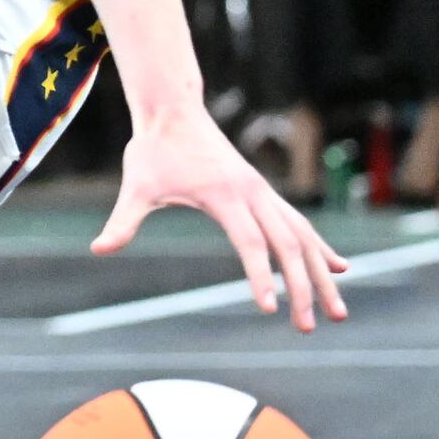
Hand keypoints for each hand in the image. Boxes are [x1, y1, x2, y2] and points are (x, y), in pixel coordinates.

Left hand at [93, 106, 351, 332]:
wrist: (174, 111)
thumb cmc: (154, 150)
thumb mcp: (136, 186)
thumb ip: (123, 221)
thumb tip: (98, 249)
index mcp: (225, 195)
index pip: (251, 242)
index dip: (261, 276)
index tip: (270, 308)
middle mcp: (254, 193)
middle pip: (288, 245)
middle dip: (302, 288)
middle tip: (308, 328)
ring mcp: (263, 192)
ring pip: (303, 237)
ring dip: (322, 274)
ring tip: (339, 312)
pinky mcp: (264, 192)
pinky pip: (299, 223)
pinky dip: (320, 247)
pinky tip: (339, 268)